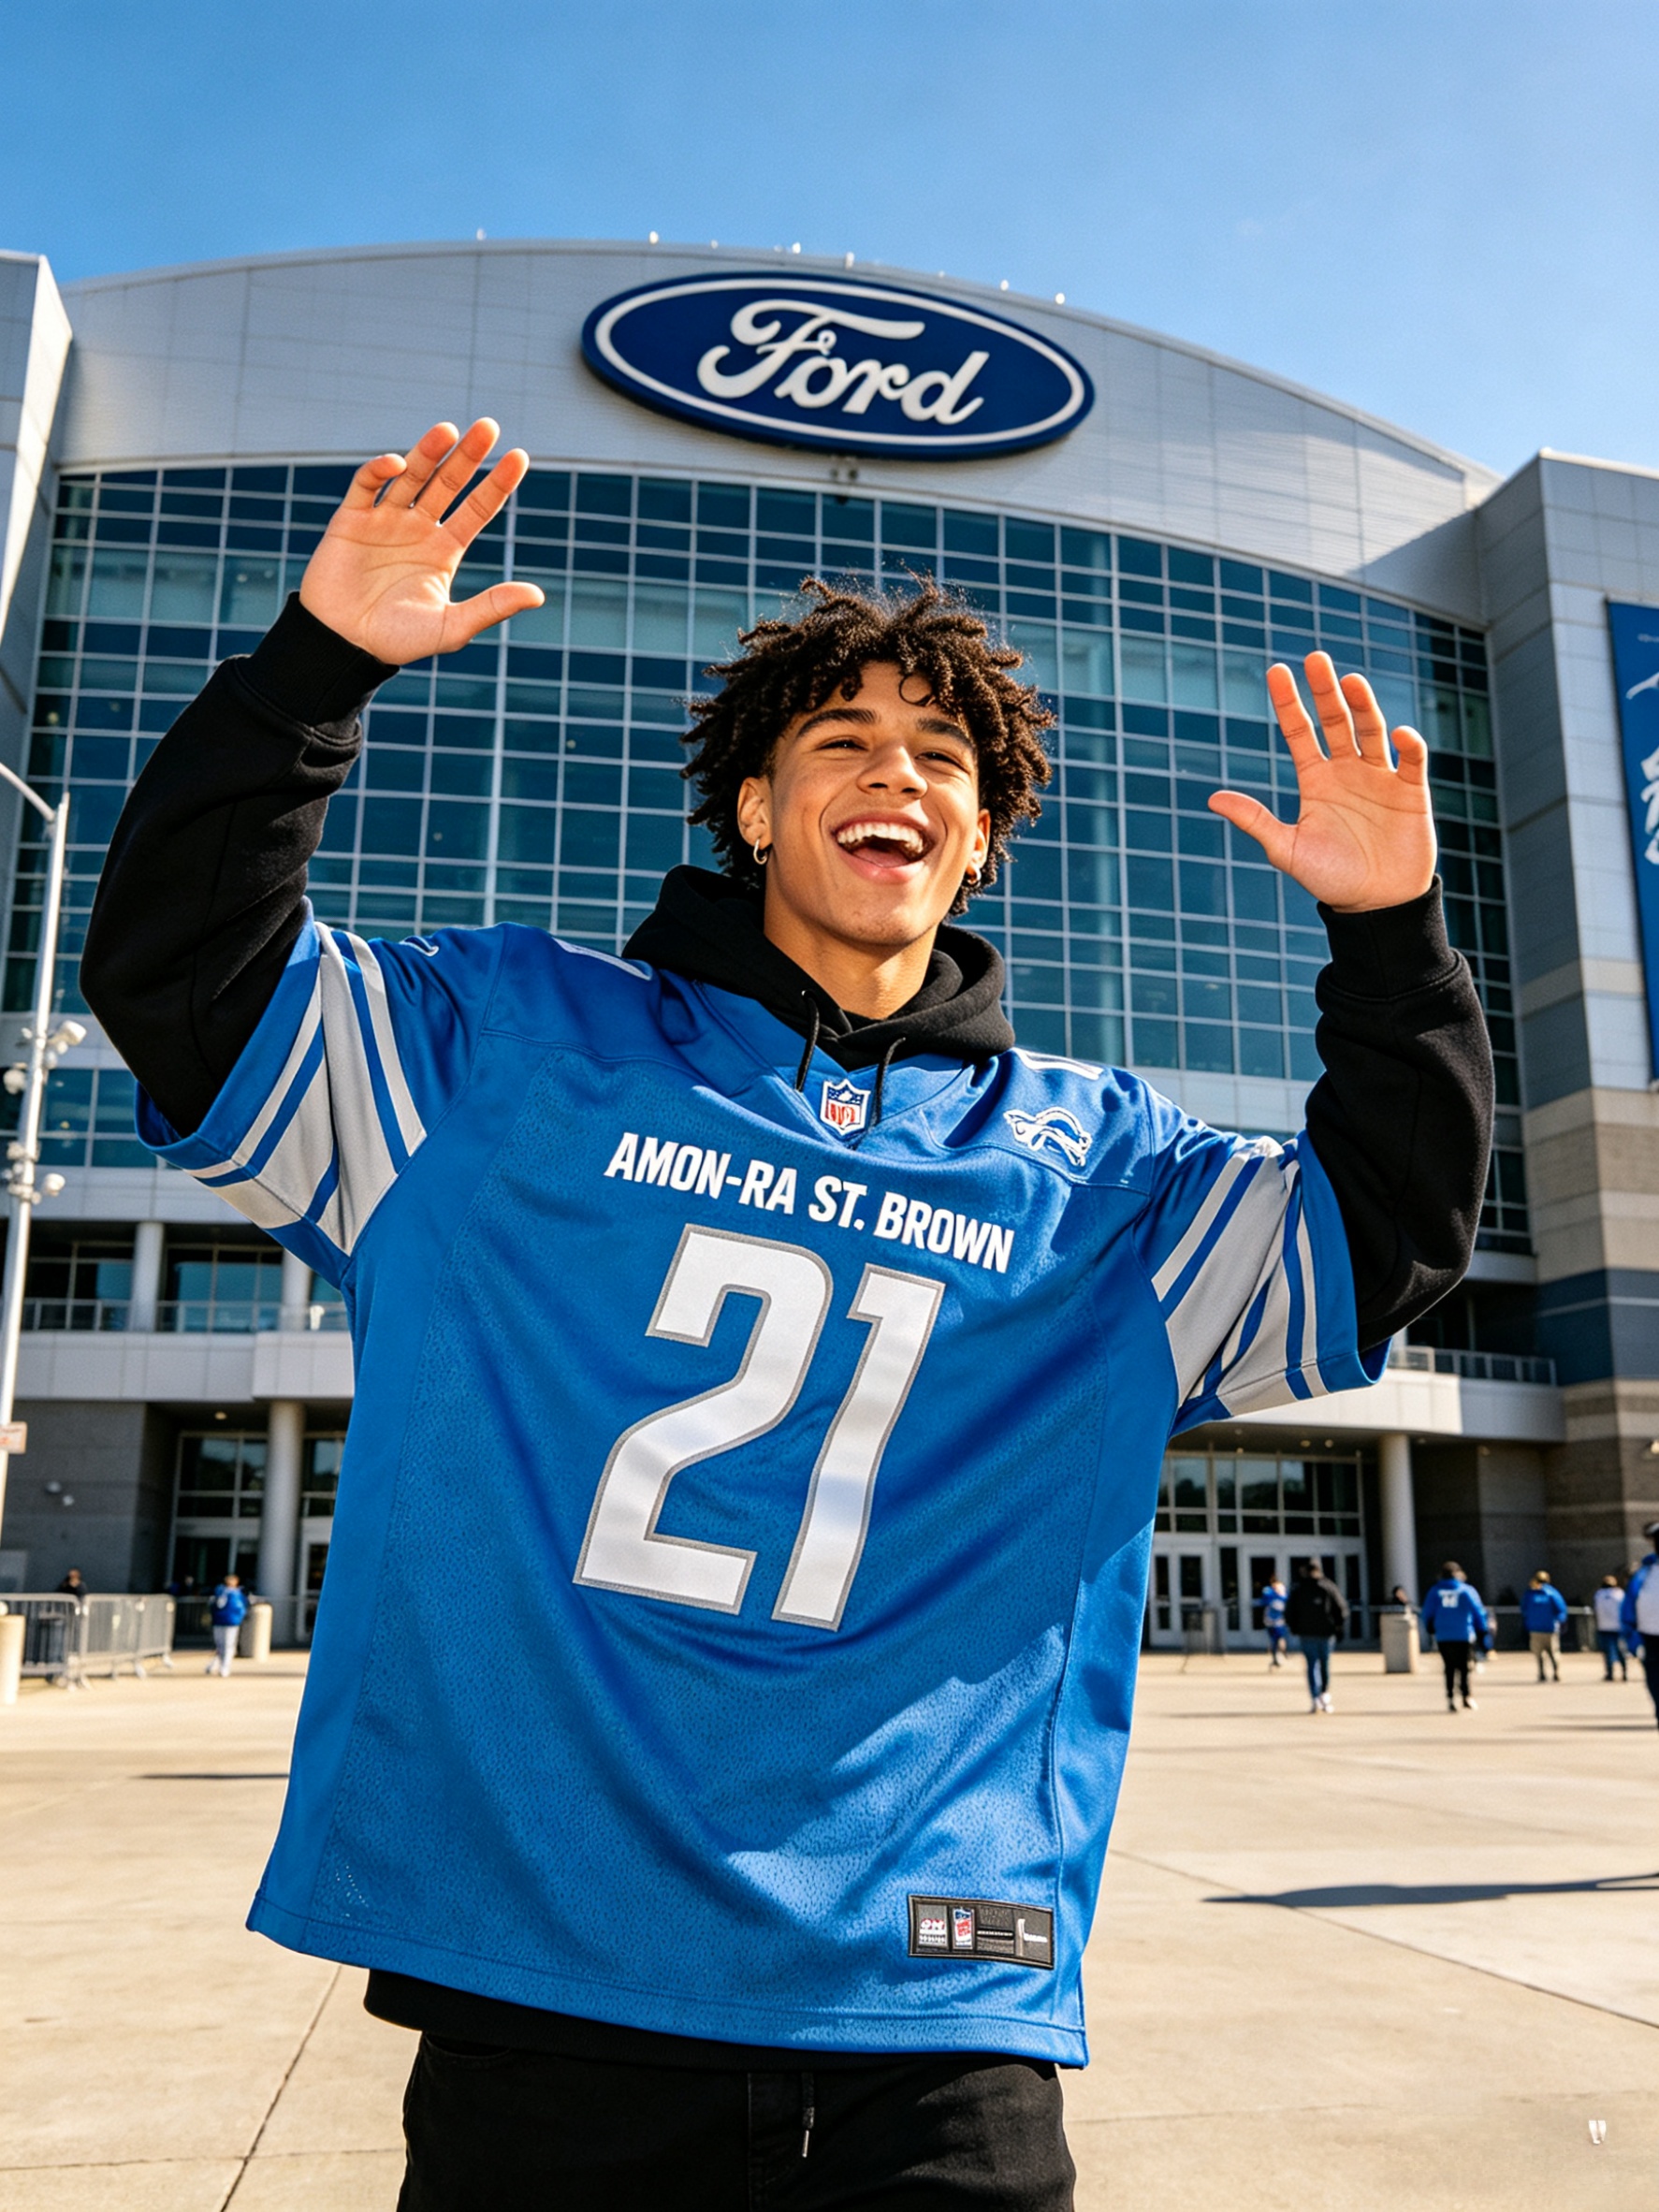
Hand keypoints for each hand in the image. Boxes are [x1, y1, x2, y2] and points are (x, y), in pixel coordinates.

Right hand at [298, 419, 544, 664]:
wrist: (344, 646)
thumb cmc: (397, 640)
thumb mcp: (451, 627)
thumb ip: (492, 607)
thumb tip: (538, 595)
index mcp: (444, 549)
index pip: (478, 508)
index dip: (497, 483)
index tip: (519, 456)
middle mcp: (418, 528)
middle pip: (447, 483)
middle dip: (468, 456)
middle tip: (488, 427)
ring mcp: (385, 520)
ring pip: (410, 476)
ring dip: (428, 452)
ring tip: (448, 430)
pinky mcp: (351, 520)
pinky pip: (366, 486)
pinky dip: (379, 470)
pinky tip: (397, 463)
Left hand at [1208, 653, 1435, 912]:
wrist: (1375, 906)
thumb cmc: (1330, 879)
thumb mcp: (1287, 850)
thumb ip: (1255, 821)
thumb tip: (1212, 798)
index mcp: (1316, 780)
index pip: (1300, 731)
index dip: (1288, 702)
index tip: (1276, 671)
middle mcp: (1347, 771)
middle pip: (1336, 720)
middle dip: (1325, 690)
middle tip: (1315, 658)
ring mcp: (1380, 777)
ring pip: (1371, 731)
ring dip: (1363, 705)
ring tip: (1351, 682)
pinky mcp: (1411, 792)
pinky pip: (1411, 761)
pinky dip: (1407, 746)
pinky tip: (1397, 735)